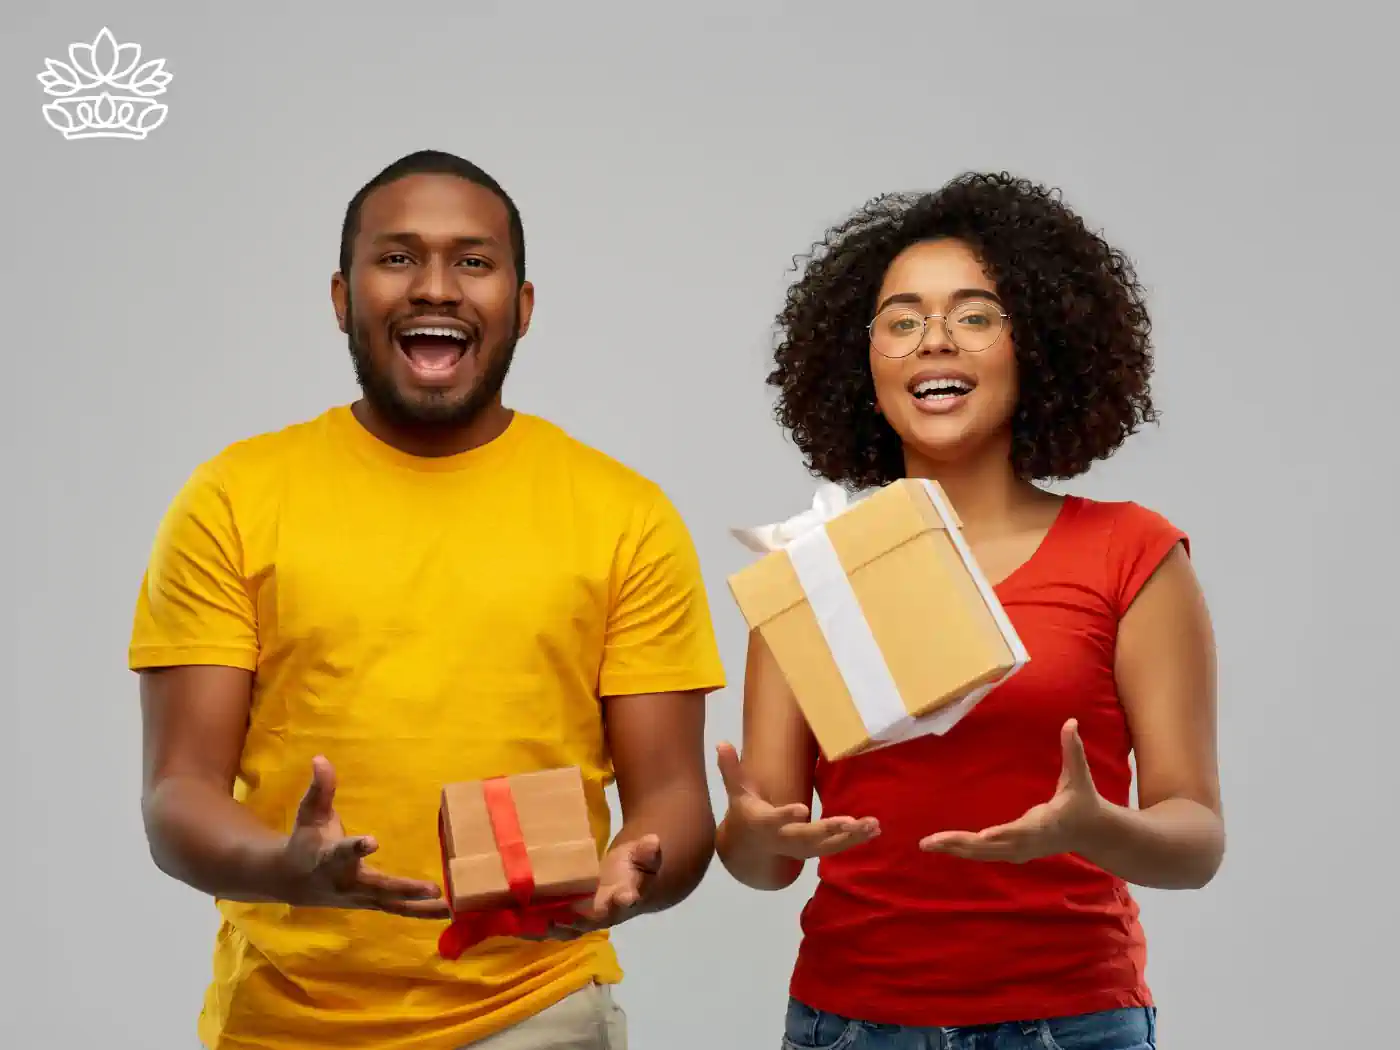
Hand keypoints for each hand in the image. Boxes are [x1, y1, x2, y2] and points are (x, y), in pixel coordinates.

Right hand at [274, 756, 449, 916]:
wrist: (292, 881)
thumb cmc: (306, 841)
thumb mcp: (310, 813)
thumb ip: (320, 788)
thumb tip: (321, 758)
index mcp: (330, 858)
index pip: (343, 853)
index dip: (356, 848)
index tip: (372, 842)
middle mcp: (348, 882)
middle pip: (378, 887)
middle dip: (405, 889)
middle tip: (434, 888)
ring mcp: (362, 898)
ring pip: (394, 906)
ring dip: (422, 908)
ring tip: (452, 907)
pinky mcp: (373, 904)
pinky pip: (400, 910)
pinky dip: (422, 912)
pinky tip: (450, 911)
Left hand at [524, 834, 664, 939]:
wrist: (625, 886)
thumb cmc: (632, 869)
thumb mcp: (644, 857)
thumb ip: (648, 852)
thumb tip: (654, 840)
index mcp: (622, 899)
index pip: (623, 900)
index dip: (622, 899)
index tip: (621, 897)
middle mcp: (599, 915)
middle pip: (583, 921)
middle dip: (567, 919)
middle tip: (549, 914)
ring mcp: (578, 920)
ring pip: (558, 927)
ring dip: (538, 925)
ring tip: (517, 918)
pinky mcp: (562, 919)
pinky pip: (542, 925)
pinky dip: (526, 925)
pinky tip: (505, 920)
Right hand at [716, 741, 878, 859]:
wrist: (751, 848)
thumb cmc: (746, 812)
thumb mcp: (736, 792)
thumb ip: (731, 769)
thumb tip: (721, 742)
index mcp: (765, 823)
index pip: (775, 819)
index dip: (787, 815)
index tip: (802, 809)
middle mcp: (785, 839)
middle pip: (808, 837)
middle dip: (829, 830)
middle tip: (850, 822)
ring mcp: (802, 848)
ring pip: (828, 845)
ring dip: (851, 837)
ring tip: (872, 825)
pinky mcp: (815, 850)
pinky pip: (837, 847)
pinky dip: (856, 840)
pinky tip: (875, 830)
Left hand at [919, 719, 1103, 862]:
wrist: (1092, 834)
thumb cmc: (1083, 801)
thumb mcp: (1079, 776)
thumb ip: (1073, 750)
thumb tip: (1071, 721)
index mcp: (1044, 824)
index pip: (1020, 831)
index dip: (1002, 834)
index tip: (982, 837)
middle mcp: (1028, 842)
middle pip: (990, 847)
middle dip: (960, 844)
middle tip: (930, 842)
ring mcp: (1020, 851)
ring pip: (983, 854)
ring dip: (955, 849)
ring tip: (927, 844)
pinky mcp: (1015, 854)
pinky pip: (985, 854)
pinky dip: (964, 851)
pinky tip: (944, 847)